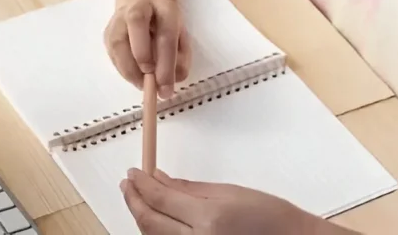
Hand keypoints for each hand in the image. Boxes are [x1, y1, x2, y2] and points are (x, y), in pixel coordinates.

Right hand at [104, 0, 190, 97]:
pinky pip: (112, 54)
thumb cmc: (165, 27)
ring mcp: (119, 18)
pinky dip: (123, 70)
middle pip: (137, 23)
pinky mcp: (107, 32)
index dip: (166, 64)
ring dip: (130, 70)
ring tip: (142, 84)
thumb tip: (171, 82)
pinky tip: (134, 76)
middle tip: (150, 81)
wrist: (144, 8)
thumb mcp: (181, 39)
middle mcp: (139, 7)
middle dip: (143, 56)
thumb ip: (181, 58)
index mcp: (164, 8)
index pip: (166, 34)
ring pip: (118, 42)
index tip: (166, 90)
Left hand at [121, 169, 338, 234]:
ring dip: (142, 218)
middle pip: (149, 224)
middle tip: (128, 184)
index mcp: (209, 219)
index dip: (142, 184)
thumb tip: (160, 178)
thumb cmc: (270, 217)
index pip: (160, 199)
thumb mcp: (229, 192)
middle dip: (134, 201)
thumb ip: (189, 189)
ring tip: (137, 199)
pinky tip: (154, 220)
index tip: (133, 172)